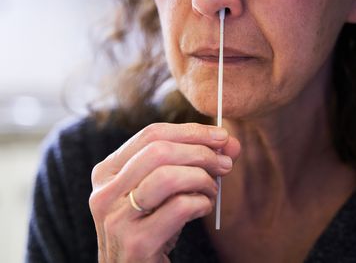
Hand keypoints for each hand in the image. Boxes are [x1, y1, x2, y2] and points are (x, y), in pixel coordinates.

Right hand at [89, 123, 240, 262]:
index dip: (190, 131)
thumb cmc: (153, 226)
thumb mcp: (168, 190)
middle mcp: (105, 191)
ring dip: (201, 179)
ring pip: (167, 176)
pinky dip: (201, 203)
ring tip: (211, 191)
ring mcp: (116, 218)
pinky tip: (204, 208)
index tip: (222, 136)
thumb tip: (231, 143)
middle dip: (200, 152)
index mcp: (108, 172)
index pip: (151, 134)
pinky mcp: (136, 243)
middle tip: (225, 164)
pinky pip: (179, 207)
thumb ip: (195, 163)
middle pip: (159, 150)